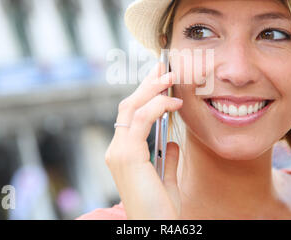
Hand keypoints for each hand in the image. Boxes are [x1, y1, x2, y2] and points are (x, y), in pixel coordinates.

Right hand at [105, 62, 182, 218]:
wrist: (157, 229)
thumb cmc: (161, 210)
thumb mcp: (167, 179)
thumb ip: (168, 159)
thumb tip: (172, 142)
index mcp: (124, 154)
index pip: (131, 116)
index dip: (145, 95)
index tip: (160, 79)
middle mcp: (116, 149)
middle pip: (128, 106)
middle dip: (146, 84)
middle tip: (162, 66)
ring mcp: (118, 152)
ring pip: (131, 108)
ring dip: (151, 89)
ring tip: (169, 75)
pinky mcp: (126, 155)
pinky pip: (140, 120)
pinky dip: (157, 107)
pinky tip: (174, 102)